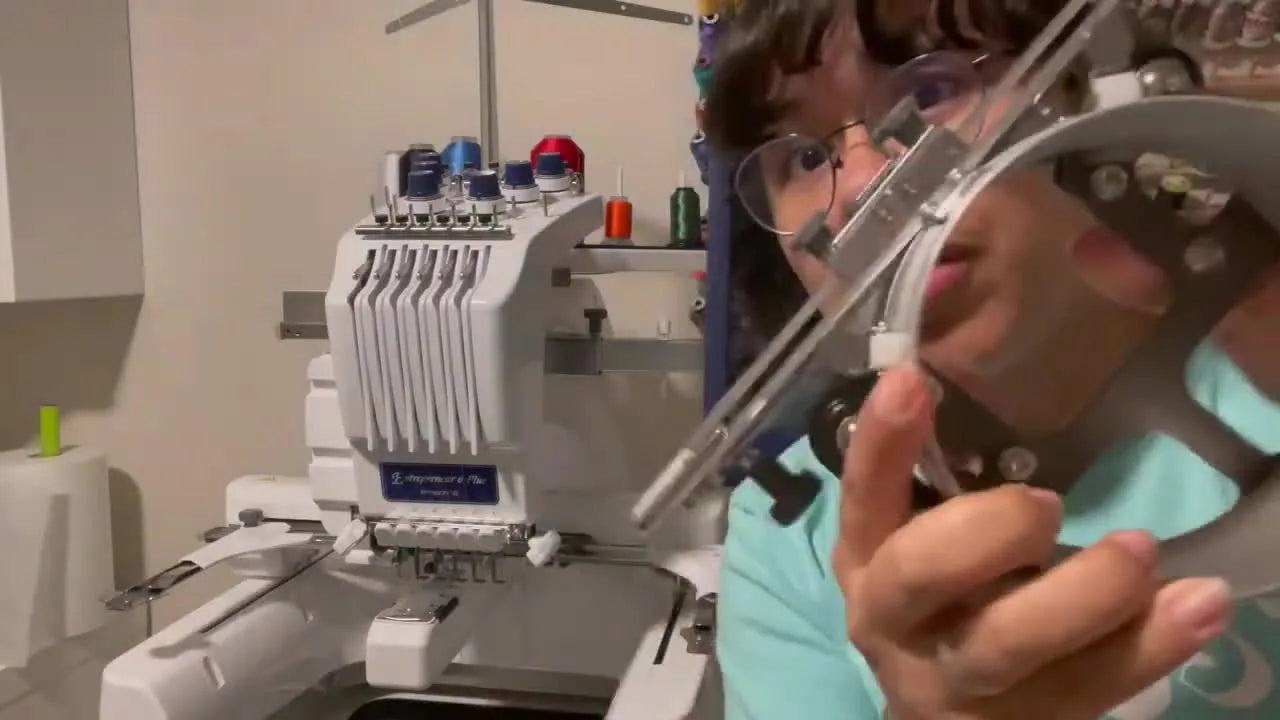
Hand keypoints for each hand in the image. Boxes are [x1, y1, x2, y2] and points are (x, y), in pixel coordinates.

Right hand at [832, 363, 1232, 719]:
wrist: (941, 710)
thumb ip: (942, 486)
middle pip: (921, 575)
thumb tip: (997, 382)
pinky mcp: (1023, 719)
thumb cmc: (940, 599)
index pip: (862, 496)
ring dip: (1082, 594)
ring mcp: (957, 679)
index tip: (911, 380)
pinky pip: (1091, 686)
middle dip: (988, 528)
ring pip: (1009, 642)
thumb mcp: (917, 542)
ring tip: (1140, 549)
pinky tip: (1196, 604)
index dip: (883, 442)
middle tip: (1047, 504)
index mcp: (866, 560)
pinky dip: (1150, 645)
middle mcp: (894, 620)